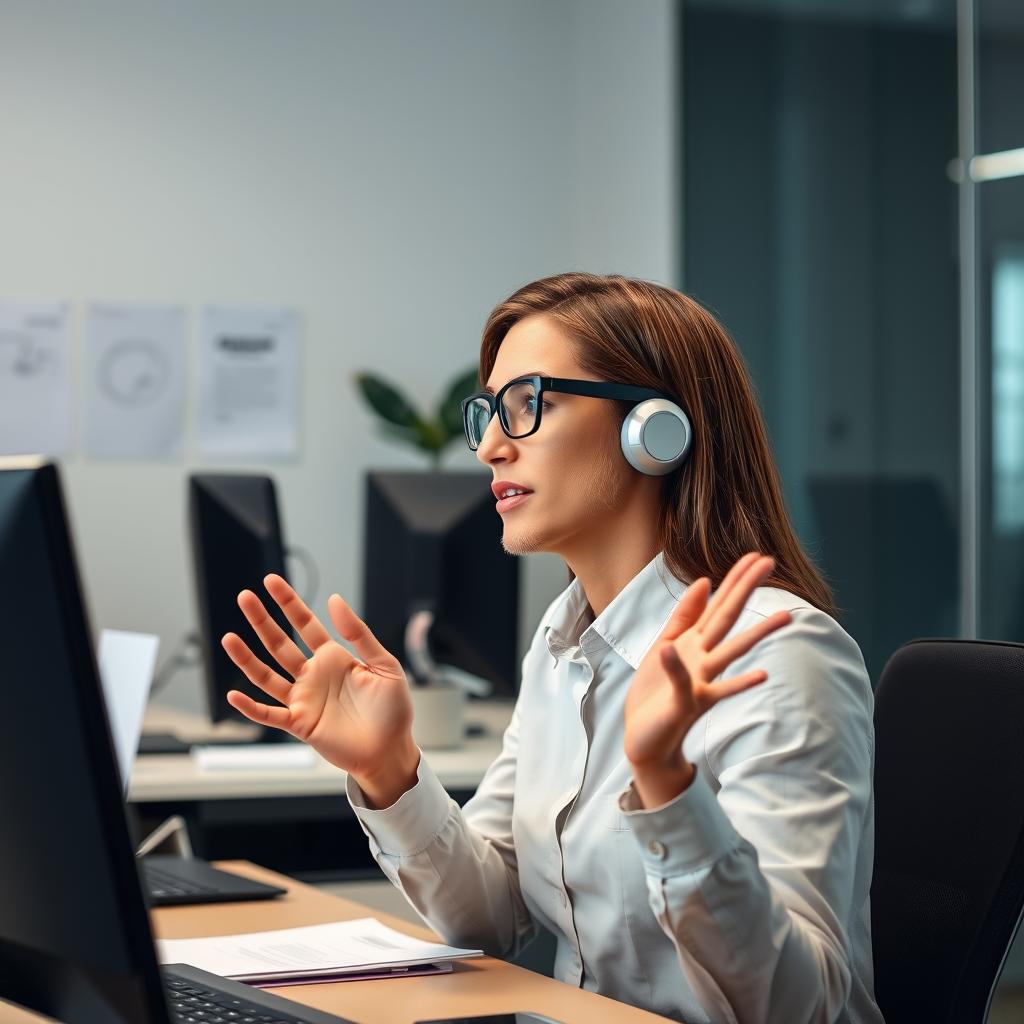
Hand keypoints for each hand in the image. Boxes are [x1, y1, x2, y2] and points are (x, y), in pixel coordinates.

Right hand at [221, 574, 416, 796]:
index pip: (305, 624)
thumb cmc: (392, 709)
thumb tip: (334, 599)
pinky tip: (232, 694)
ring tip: (228, 638)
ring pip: (267, 675)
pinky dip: (250, 707)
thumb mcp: (384, 664)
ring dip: (247, 658)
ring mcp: (304, 699)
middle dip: (262, 620)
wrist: (391, 750)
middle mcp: (313, 675)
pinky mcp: (300, 724)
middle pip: (280, 643)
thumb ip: (359, 633)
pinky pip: (269, 714)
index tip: (271, 582)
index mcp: (334, 658)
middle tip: (244, 597)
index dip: (288, 603)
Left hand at [623, 553, 791, 807]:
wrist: (644, 738)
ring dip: (755, 635)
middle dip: (745, 590)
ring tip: (784, 617)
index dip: (735, 580)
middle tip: (770, 562)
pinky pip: (696, 687)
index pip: (719, 605)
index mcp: (695, 643)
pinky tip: (760, 675)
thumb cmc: (655, 694)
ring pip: (729, 653)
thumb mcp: (665, 645)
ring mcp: (699, 682)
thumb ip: (684, 617)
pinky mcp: (686, 704)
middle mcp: (703, 660)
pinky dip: (723, 681)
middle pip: (727, 618)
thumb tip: (704, 581)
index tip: (757, 556)